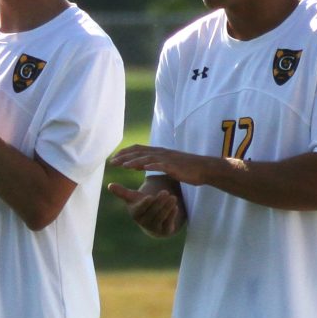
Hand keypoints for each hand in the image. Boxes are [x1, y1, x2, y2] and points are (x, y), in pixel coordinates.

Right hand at [107, 180, 184, 236]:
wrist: (153, 220)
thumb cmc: (142, 205)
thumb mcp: (133, 198)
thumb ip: (122, 192)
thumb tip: (109, 185)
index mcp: (135, 214)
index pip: (140, 209)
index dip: (145, 204)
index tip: (150, 196)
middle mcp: (144, 223)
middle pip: (152, 212)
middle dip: (159, 202)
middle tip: (165, 192)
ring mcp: (155, 228)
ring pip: (161, 217)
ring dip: (167, 207)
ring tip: (173, 197)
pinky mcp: (165, 231)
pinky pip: (169, 223)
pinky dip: (172, 215)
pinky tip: (176, 207)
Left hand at [108, 143, 224, 185]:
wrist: (204, 168)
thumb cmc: (186, 168)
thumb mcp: (167, 164)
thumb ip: (153, 163)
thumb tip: (140, 165)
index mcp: (159, 152)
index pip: (138, 149)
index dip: (125, 153)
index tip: (114, 158)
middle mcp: (161, 153)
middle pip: (139, 152)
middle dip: (124, 157)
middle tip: (112, 162)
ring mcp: (168, 159)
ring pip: (147, 158)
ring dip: (134, 161)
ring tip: (123, 166)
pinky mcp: (174, 166)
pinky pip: (161, 165)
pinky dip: (151, 165)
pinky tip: (143, 168)